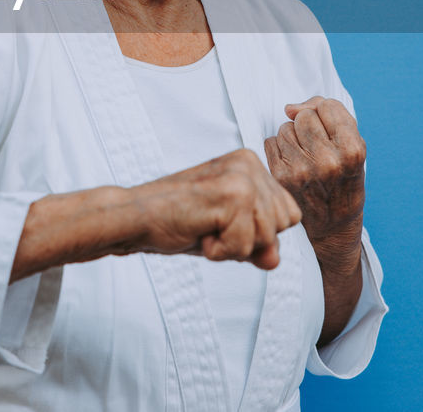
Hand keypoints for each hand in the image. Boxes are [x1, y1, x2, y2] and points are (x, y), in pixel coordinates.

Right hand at [129, 148, 301, 269]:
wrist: (134, 217)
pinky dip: (219, 252)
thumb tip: (274, 260)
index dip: (258, 233)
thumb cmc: (176, 221)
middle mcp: (250, 162)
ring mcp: (242, 176)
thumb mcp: (227, 234)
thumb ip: (257, 244)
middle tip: (210, 225)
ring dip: (232, 246)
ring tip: (204, 227)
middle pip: (283, 226)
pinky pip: (245, 246)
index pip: (288, 215)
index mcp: (251, 164)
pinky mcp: (233, 194)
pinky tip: (198, 231)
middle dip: (249, 239)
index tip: (221, 221)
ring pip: (267, 237)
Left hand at [264, 97, 365, 254]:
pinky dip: (279, 150)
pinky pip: (270, 142)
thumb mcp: (354, 149)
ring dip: (292, 137)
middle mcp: (328, 161)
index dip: (327, 114)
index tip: (330, 131)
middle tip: (317, 146)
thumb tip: (289, 108)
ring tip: (305, 157)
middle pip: (304, 116)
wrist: (332, 228)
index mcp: (352, 151)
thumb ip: (331, 117)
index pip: (328, 106)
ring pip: (285, 128)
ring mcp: (302, 170)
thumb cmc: (344, 181)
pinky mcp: (281, 177)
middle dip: (308, 125)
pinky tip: (292, 165)